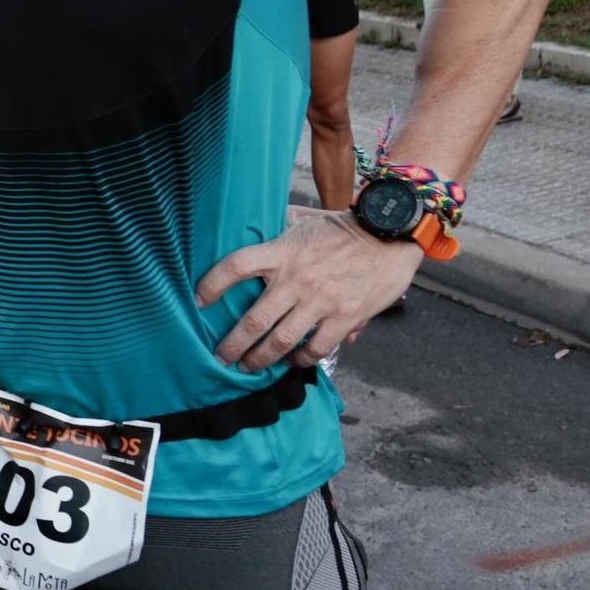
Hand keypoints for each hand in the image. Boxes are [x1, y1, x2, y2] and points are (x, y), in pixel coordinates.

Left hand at [196, 206, 422, 371]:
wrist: (390, 235)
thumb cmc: (344, 229)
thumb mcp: (305, 222)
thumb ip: (280, 229)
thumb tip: (264, 230)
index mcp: (282, 252)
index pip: (236, 266)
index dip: (213, 283)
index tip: (199, 300)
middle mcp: (296, 278)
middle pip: (254, 319)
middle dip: (232, 344)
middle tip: (220, 357)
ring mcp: (320, 300)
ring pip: (282, 340)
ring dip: (261, 358)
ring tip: (248, 367)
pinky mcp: (345, 316)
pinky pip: (317, 348)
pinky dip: (301, 359)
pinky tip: (292, 362)